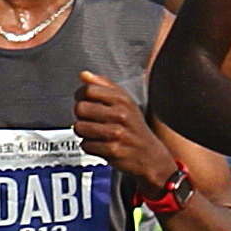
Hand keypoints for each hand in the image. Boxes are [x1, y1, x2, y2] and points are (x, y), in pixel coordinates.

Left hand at [73, 71, 164, 185]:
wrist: (150, 155)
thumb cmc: (134, 127)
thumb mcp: (125, 102)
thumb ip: (103, 86)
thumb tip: (84, 75)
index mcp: (122, 99)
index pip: (89, 90)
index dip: (80, 95)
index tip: (83, 100)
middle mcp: (121, 114)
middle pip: (81, 108)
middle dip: (81, 115)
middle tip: (90, 119)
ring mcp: (117, 133)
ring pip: (80, 127)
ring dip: (84, 132)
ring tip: (94, 133)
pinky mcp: (112, 150)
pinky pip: (86, 145)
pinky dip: (89, 146)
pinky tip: (99, 144)